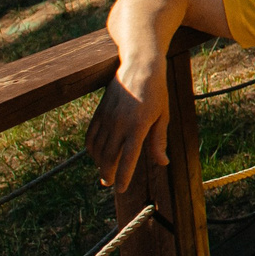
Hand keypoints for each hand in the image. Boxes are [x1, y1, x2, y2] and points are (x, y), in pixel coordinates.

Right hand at [85, 59, 169, 191]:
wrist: (140, 67)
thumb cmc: (157, 92)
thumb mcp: (163, 116)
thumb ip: (159, 141)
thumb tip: (162, 163)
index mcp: (139, 126)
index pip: (129, 158)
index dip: (124, 176)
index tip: (120, 189)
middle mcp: (120, 124)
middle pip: (109, 156)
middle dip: (108, 173)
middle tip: (110, 183)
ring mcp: (107, 117)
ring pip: (98, 148)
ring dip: (99, 162)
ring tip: (104, 171)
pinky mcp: (99, 112)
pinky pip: (91, 135)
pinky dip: (91, 148)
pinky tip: (96, 154)